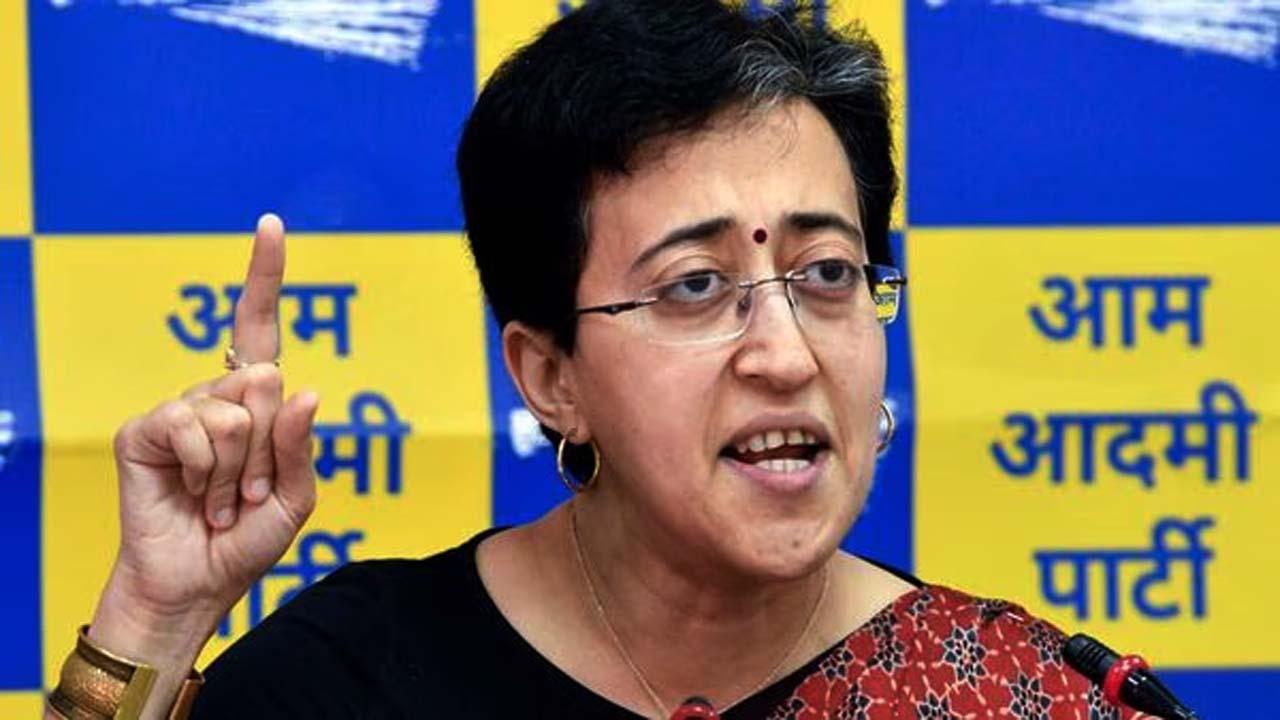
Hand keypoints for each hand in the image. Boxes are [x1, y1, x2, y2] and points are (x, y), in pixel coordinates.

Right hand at [93, 214, 318, 651]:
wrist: (197, 583)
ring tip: (221, 499)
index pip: (259, 330)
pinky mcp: (144, 429)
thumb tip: (302, 388)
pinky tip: (194, 496)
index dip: (264, 277)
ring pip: (234, 409)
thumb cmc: (247, 540)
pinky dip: (206, 468)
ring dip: (238, 470)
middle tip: (248, 491)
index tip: (271, 224)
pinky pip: (192, 425)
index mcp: (256, 405)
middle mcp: (217, 397)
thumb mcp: (294, 497)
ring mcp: (179, 410)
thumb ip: (299, 445)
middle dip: (270, 448)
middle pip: (265, 380)